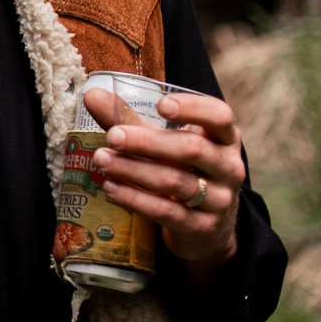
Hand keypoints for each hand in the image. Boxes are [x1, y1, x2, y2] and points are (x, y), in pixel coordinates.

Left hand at [82, 87, 242, 275]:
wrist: (205, 227)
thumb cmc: (181, 170)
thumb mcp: (164, 142)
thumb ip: (131, 119)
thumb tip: (92, 94)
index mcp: (223, 138)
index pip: (220, 116)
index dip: (193, 108)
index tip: (160, 104)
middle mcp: (228, 167)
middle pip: (191, 149)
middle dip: (147, 142)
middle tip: (112, 136)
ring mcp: (219, 199)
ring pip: (175, 182)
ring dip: (133, 170)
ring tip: (100, 160)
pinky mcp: (202, 227)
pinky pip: (167, 212)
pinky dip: (135, 199)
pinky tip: (110, 188)